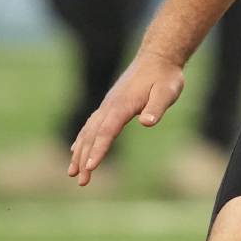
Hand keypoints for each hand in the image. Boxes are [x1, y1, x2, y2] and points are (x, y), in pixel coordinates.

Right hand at [68, 50, 184, 184]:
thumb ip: (157, 107)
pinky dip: (82, 140)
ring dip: (79, 153)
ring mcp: (107, 106)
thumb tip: (146, 122)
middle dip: (85, 159)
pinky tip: (75, 151)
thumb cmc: (164, 77)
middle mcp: (109, 106)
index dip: (99, 150)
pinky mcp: (109, 106)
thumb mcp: (167, 92)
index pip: (107, 131)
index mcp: (122, 105)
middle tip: (81, 182)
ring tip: (72, 173)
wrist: (157, 58)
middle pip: (93, 136)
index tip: (91, 168)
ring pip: (88, 132)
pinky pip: (91, 126)